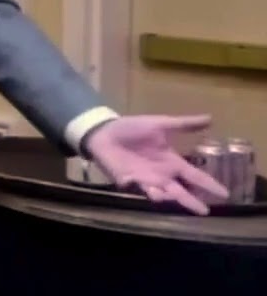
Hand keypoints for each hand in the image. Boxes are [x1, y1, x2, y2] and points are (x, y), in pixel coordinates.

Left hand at [83, 114, 229, 214]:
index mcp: (172, 162)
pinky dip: (145, 191)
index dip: (209, 185)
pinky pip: (139, 189)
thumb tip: (211, 118)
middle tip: (205, 211)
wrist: (104, 132)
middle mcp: (162, 175)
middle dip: (191, 201)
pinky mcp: (129, 181)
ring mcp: (146, 180)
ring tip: (175, 198)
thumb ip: (184, 124)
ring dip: (168, 198)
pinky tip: (151, 192)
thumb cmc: (132, 129)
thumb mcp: (160, 124)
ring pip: (162, 194)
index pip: (195, 176)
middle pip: (180, 192)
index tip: (226, 194)